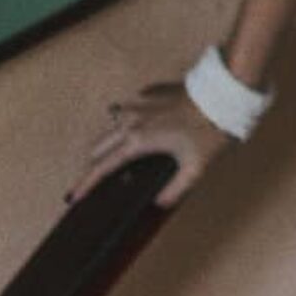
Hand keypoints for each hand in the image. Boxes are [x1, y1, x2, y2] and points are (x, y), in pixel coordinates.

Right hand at [66, 80, 233, 208]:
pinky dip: (127, 123)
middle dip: (93, 165)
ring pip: (110, 126)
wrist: (222, 93)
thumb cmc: (210, 128)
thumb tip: (159, 203)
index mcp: (138, 141)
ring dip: (109, 142)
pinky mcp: (148, 92)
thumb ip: (176, 190)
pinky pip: (128, 109)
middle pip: (98, 147)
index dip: (86, 184)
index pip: (103, 167)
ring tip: (116, 158)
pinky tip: (140, 131)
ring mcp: (137, 103)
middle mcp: (130, 120)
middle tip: (94, 181)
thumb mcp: (196, 167)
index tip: (73, 197)